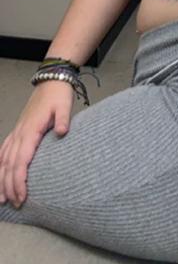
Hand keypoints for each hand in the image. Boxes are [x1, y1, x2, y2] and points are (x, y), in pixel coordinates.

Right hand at [0, 82, 73, 207]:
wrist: (52, 80)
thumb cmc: (58, 94)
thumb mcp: (64, 105)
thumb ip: (63, 119)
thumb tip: (61, 132)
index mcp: (30, 130)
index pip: (20, 161)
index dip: (19, 181)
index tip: (22, 197)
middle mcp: (20, 133)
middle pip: (9, 165)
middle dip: (9, 186)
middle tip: (14, 204)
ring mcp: (17, 131)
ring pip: (3, 159)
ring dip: (1, 178)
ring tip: (1, 197)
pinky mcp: (18, 129)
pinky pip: (4, 149)